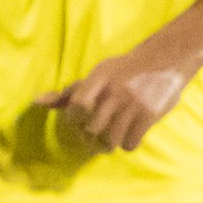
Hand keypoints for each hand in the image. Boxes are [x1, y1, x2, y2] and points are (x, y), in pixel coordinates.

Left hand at [42, 45, 199, 154]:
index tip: (78, 121)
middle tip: (95, 133)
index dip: (73, 120)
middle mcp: (116, 90)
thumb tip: (36, 102)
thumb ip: (68, 92)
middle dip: (90, 137)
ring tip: (111, 135)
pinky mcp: (149, 114)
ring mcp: (133, 103)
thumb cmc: (124, 71)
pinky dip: (128, 144)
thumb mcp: (98, 74)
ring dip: (108, 144)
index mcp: (100, 77)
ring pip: (110, 140)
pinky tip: (129, 135)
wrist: (166, 58)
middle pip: (92, 129)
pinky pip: (130, 144)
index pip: (77, 105)